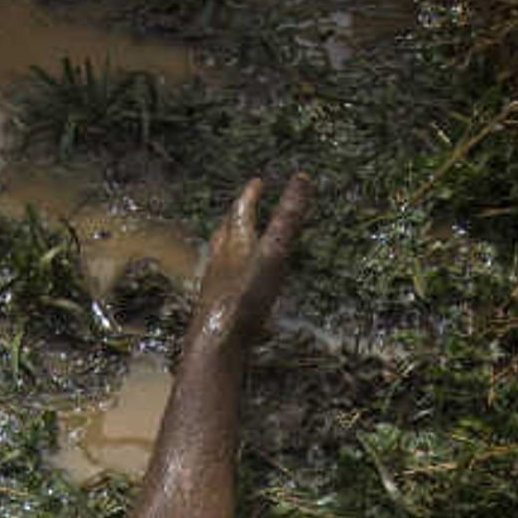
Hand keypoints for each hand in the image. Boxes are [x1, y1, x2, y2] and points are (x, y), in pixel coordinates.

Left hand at [191, 173, 309, 352]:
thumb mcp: (274, 252)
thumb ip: (288, 217)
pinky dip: (228, 273)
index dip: (251, 195)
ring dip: (228, 244)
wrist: (218, 340)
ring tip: (234, 242)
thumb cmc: (247, 295)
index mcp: (235, 242)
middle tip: (242, 208)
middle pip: (226, 230)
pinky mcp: (214, 306)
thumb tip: (302, 178)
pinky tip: (232, 285)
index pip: (242, 210)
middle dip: (236, 217)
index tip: (257, 182)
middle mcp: (220, 258)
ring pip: (219, 255)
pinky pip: (220, 281)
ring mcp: (215, 283)